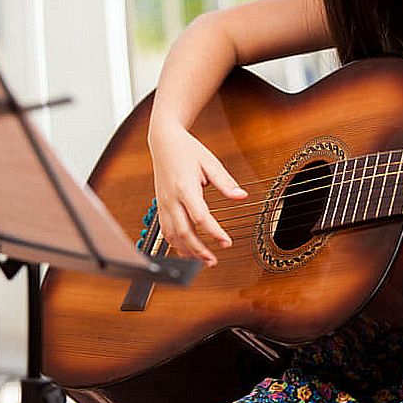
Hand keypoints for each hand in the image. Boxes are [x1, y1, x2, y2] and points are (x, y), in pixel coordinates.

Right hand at [148, 123, 246, 266]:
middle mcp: (171, 198)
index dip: (214, 232)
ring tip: (203, 261)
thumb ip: (225, 182)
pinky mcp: (160, 206)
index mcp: (185, 187)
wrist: (164, 141)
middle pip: (183, 231)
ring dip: (187, 251)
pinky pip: (165, 230)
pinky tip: (186, 251)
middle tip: (214, 261)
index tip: (227, 243)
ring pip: (172, 235)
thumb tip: (241, 196)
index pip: (200, 216)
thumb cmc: (187, 150)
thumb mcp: (210, 162)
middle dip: (198, 250)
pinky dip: (175, 244)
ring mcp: (163, 203)